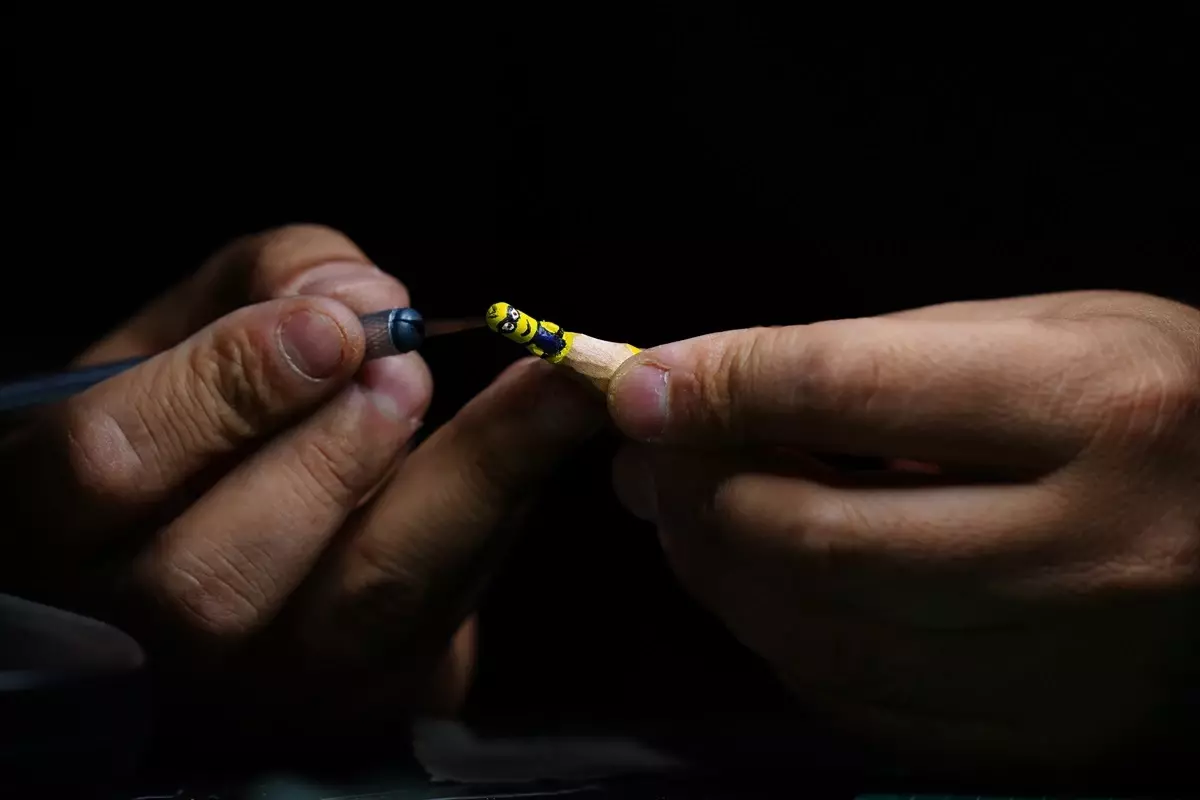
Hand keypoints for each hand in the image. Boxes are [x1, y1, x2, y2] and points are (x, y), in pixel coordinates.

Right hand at [0, 225, 601, 737]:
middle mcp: (139, 628)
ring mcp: (254, 682)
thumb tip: (361, 302)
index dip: (223, 392)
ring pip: (350, 614)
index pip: (107, 468)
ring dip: (446, 490)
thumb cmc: (199, 411)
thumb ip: (262, 281)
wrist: (237, 522)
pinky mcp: (358, 697)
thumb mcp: (194, 320)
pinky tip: (555, 423)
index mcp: (57, 520)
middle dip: (329, 459)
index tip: (331, 330)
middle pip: (216, 579)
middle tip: (402, 370)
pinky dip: (505, 507)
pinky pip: (439, 615)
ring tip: (512, 391)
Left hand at [608, 291, 1199, 770]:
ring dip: (722, 573)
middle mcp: (1090, 555)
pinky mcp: (1050, 747)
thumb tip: (722, 392)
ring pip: (823, 638)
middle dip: (698, 493)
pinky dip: (786, 642)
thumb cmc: (1171, 405)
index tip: (639, 385)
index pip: (849, 387)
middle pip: (816, 535)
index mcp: (1103, 412)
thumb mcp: (1059, 331)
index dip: (720, 382)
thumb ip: (886, 359)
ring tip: (690, 518)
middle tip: (650, 460)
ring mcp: (1070, 672)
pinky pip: (864, 705)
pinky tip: (770, 589)